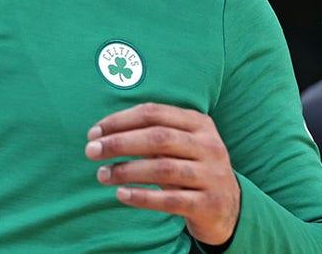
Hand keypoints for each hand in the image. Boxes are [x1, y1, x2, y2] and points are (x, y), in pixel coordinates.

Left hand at [85, 102, 240, 245]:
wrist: (229, 208)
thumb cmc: (192, 169)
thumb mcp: (181, 146)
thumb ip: (151, 135)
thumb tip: (103, 135)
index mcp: (200, 123)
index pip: (154, 113)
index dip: (120, 120)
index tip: (94, 132)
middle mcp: (209, 146)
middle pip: (158, 138)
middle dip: (120, 143)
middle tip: (91, 151)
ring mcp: (212, 175)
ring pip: (163, 169)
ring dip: (126, 171)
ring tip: (102, 175)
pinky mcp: (208, 204)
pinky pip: (170, 200)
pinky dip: (142, 197)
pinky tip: (121, 194)